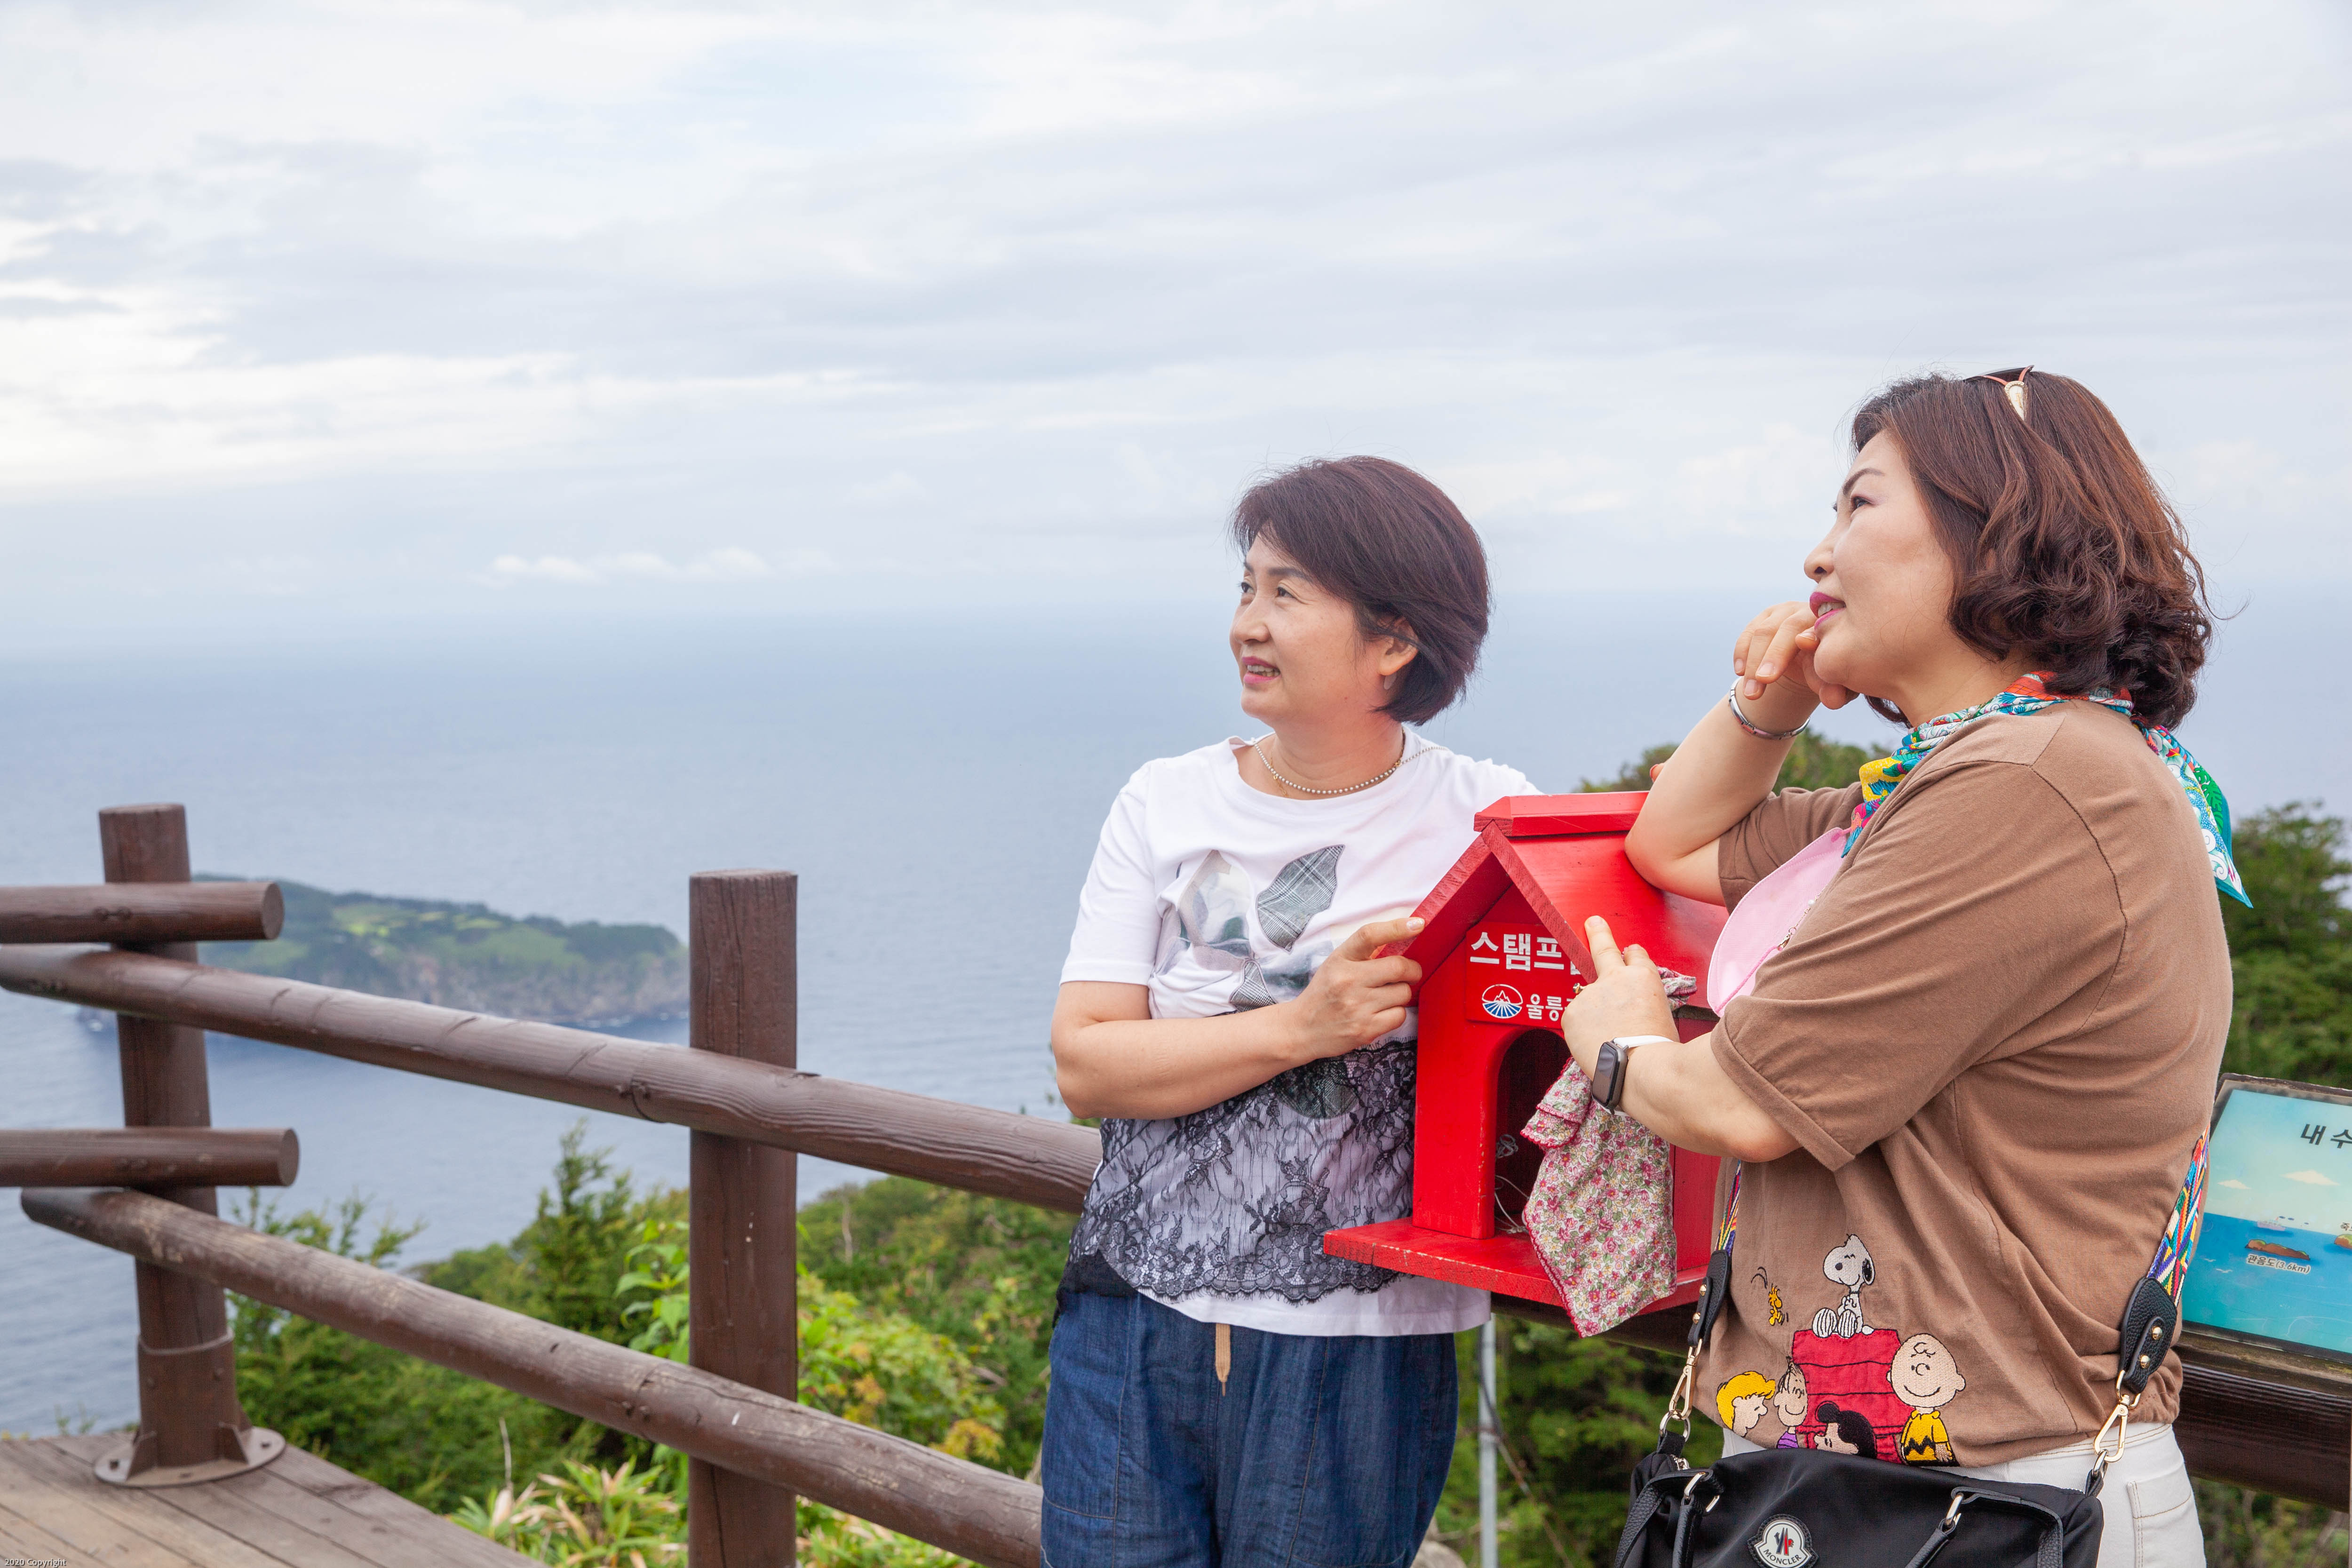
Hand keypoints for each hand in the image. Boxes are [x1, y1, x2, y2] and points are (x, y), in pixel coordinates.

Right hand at [1286, 917, 1423, 1060]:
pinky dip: (1396, 1013)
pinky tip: (1381, 1013)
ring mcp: (1357, 1006)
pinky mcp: (1365, 1029)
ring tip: (1386, 996)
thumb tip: (1403, 940)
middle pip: (1398, 967)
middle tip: (1410, 972)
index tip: (1418, 924)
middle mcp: (1348, 980)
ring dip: (1402, 993)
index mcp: (1340, 959)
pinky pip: (1400, 1015)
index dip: (1397, 927)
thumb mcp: (1336, 964)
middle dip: (1413, 969)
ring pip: (1403, 993)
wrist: (1302, 1029)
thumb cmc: (1325, 993)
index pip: (1370, 935)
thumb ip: (1364, 954)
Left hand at [1561, 916, 1678, 1062]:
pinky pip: (1576, 1023)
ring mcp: (1591, 993)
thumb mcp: (1662, 1017)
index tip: (1627, 951)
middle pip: (1604, 949)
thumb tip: (1627, 1013)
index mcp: (1644, 978)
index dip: (1631, 955)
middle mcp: (1615, 978)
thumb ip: (1640, 1005)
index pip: (1635, 955)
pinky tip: (1596, 1047)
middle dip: (1599, 934)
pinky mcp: (1572, 1011)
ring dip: (1594, 1019)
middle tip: (1593, 922)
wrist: (1642, 1068)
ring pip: (1589, 1004)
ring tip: (1610, 1043)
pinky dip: (1583, 1034)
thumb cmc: (1659, 1051)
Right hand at [1732, 601, 1851, 718]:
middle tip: (1765, 680)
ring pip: (1764, 632)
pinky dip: (1742, 652)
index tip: (1802, 645)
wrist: (1809, 663)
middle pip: (1789, 627)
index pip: (1821, 627)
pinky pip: (1748, 633)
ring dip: (1754, 662)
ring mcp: (1783, 612)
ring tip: (1752, 693)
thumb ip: (1835, 689)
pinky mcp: (1764, 618)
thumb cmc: (1826, 671)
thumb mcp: (1833, 682)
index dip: (1811, 636)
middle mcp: (1807, 612)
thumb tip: (1832, 701)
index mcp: (1830, 624)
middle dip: (1774, 653)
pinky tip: (1740, 672)